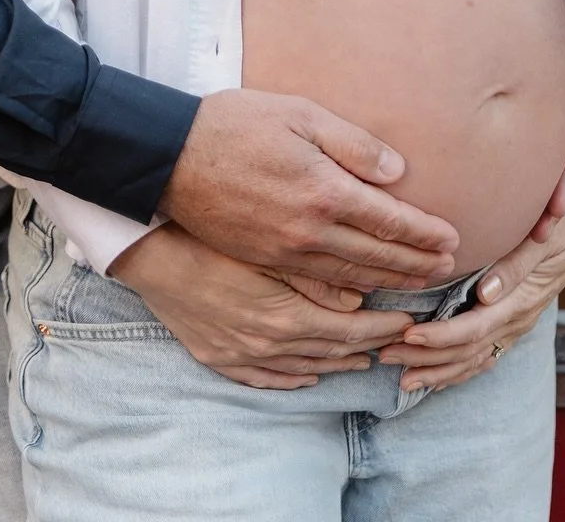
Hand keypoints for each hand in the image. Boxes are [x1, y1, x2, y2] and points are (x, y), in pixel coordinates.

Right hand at [112, 222, 415, 389]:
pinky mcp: (219, 354)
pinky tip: (315, 368)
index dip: (395, 305)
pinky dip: (301, 374)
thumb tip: (372, 254)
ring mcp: (244, 346)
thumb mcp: (282, 188)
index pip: (361, 308)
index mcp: (289, 288)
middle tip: (410, 327)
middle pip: (341, 340)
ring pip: (311, 361)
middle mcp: (271, 328)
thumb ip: (330, 217)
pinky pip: (271, 377)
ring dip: (346, 356)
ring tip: (374, 349)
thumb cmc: (213, 208)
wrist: (144, 224)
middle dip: (381, 334)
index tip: (420, 300)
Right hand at [160, 88, 458, 289]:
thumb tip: (398, 173)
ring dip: (389, 284)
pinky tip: (360, 298)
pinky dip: (346, 297)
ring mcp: (284, 254)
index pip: (390, 220)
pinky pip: (315, 289)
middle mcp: (310, 231)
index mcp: (324, 191)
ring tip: (416, 285)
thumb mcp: (299, 114)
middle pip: (377, 257)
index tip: (453, 239)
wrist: (170, 156)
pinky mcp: (262, 263)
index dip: (425, 233)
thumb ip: (352, 144)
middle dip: (417, 265)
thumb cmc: (234, 124)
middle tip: (447, 270)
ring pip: (351, 279)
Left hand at [377, 190, 564, 393]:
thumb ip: (514, 265)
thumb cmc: (563, 222)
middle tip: (385, 356)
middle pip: (467, 351)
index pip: (474, 329)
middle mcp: (517, 319)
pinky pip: (486, 355)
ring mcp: (517, 325)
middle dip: (426, 358)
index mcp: (520, 300)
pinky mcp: (514, 322)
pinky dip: (459, 369)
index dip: (439, 336)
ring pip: (474, 360)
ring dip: (438, 371)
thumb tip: (485, 294)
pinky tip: (436, 376)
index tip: (407, 335)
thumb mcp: (541, 237)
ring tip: (402, 378)